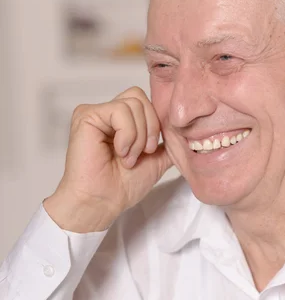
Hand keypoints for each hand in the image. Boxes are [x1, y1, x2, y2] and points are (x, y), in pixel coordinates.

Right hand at [44, 87, 172, 231]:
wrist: (103, 202)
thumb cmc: (122, 185)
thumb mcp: (156, 160)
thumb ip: (167, 144)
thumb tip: (183, 134)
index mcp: (122, 121)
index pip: (146, 102)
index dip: (155, 124)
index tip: (150, 151)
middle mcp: (108, 113)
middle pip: (140, 97)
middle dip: (149, 128)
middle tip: (141, 154)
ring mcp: (96, 113)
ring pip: (133, 103)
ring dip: (137, 136)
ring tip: (127, 158)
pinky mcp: (86, 115)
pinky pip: (119, 110)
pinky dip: (126, 134)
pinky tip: (119, 152)